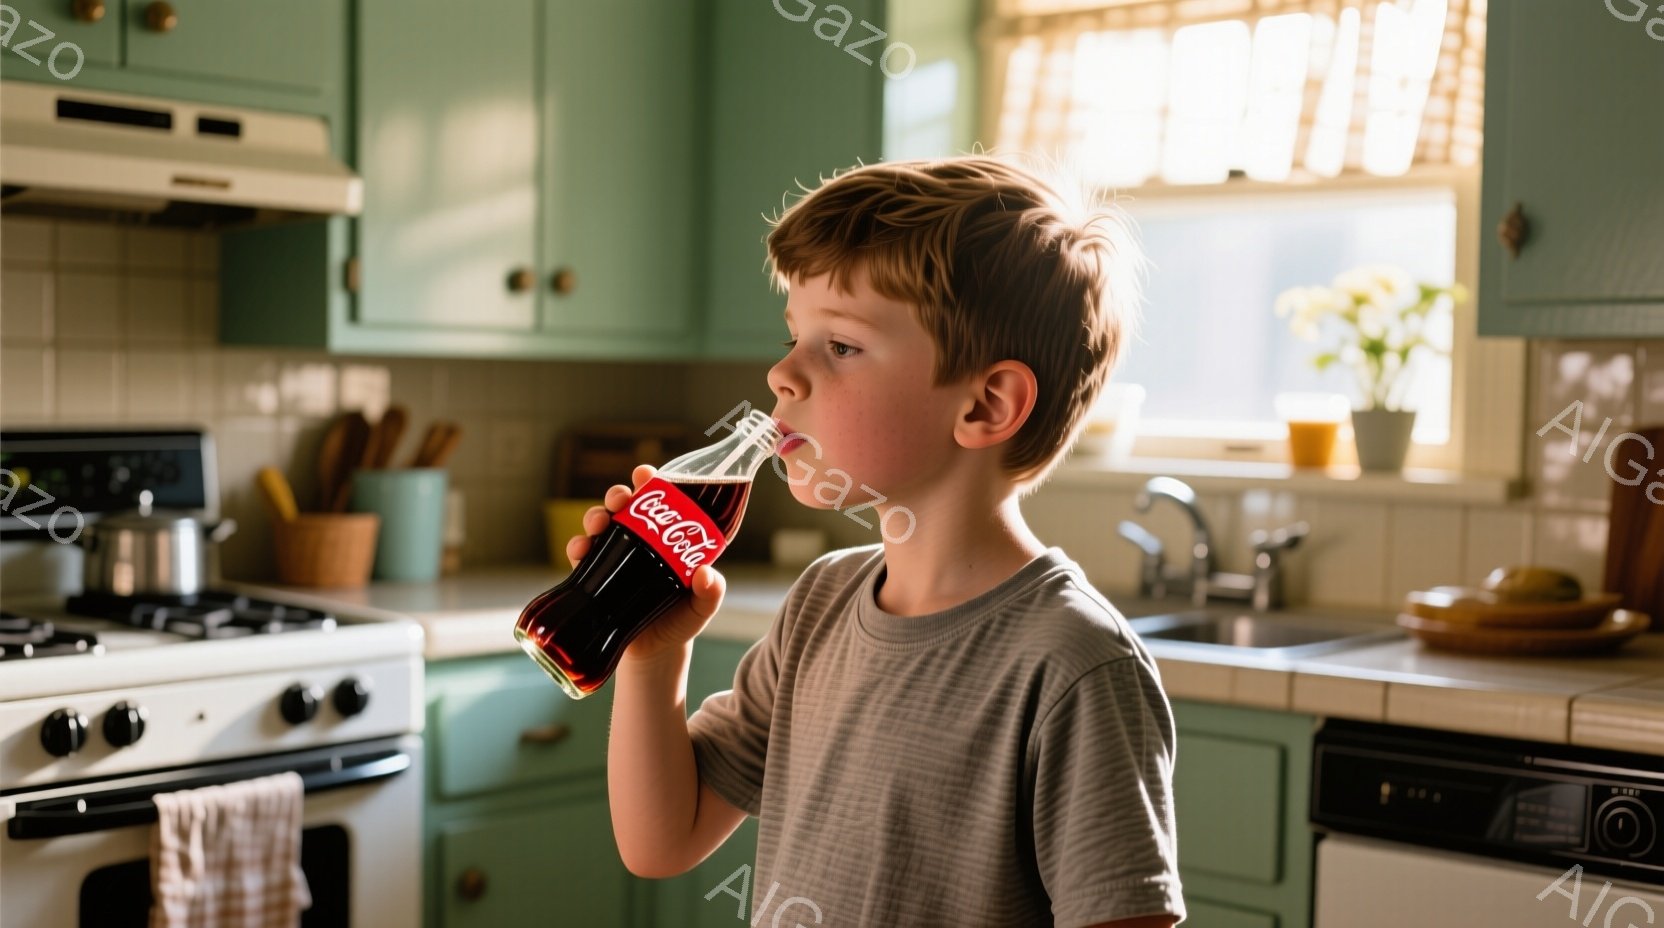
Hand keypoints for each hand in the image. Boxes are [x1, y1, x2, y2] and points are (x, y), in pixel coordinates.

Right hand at [565, 464, 725, 661]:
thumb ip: (710, 592)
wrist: (653, 653)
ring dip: (595, 515)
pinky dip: (577, 546)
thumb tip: (704, 575)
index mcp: (666, 537)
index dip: (651, 483)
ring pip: (599, 523)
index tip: (645, 474)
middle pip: (624, 506)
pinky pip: (581, 553)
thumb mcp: (701, 607)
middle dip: (618, 494)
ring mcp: (614, 555)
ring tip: (598, 523)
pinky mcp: (594, 575)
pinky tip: (580, 549)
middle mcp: (638, 540)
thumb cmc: (680, 620)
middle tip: (620, 498)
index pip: (659, 501)